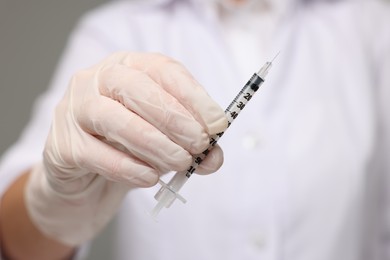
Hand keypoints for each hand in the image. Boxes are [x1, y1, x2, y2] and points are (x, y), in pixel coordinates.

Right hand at [25, 52, 227, 245]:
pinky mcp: (62, 145)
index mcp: (128, 67)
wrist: (86, 179)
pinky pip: (97, 154)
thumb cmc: (128, 147)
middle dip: (174, 118)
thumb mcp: (165, 140)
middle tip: (200, 144)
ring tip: (181, 163)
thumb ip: (190, 144)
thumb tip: (214, 157)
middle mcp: (97, 79)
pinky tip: (150, 177)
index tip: (218, 123)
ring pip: (115, 119)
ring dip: (155, 144)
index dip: (194, 96)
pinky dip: (129, 167)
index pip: (163, 70)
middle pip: (137, 89)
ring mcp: (74, 109)